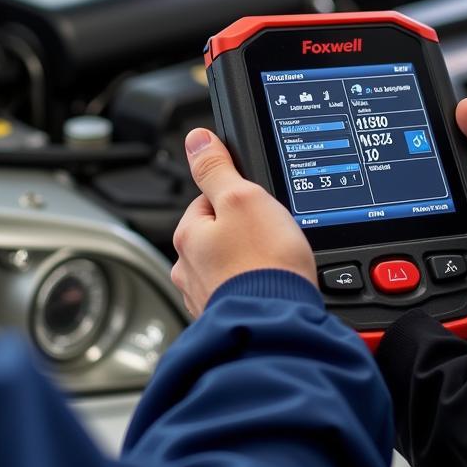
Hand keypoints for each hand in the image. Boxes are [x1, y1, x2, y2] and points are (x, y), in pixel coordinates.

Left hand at [170, 129, 316, 316]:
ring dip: (249, 266)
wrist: (278, 326)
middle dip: (244, 236)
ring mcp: (205, 297)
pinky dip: (254, 291)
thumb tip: (197, 140)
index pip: (208, 201)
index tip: (258, 207)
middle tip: (271, 240)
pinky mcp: (226, 319)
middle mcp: (188, 269)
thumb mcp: (242, 197)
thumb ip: (217, 168)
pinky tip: (271, 290)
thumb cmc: (263, 265)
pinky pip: (240, 295)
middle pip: (218, 236)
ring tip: (273, 267)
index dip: (238, 199)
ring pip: (229, 267)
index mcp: (188, 235)